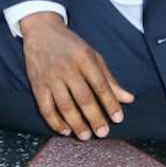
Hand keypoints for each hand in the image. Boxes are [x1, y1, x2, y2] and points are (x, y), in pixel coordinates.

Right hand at [20, 12, 133, 139]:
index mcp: (85, 59)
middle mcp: (67, 68)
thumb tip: (128, 98)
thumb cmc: (70, 45)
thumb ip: (109, 79)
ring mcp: (51, 77)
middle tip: (103, 133)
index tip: (118, 118)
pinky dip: (55, 122)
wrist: (41, 31)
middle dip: (95, 118)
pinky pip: (45, 108)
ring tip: (86, 136)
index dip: (110, 103)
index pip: (101, 85)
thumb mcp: (93, 56)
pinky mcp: (37, 85)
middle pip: (83, 98)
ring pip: (65, 106)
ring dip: (76, 124)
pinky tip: (65, 130)